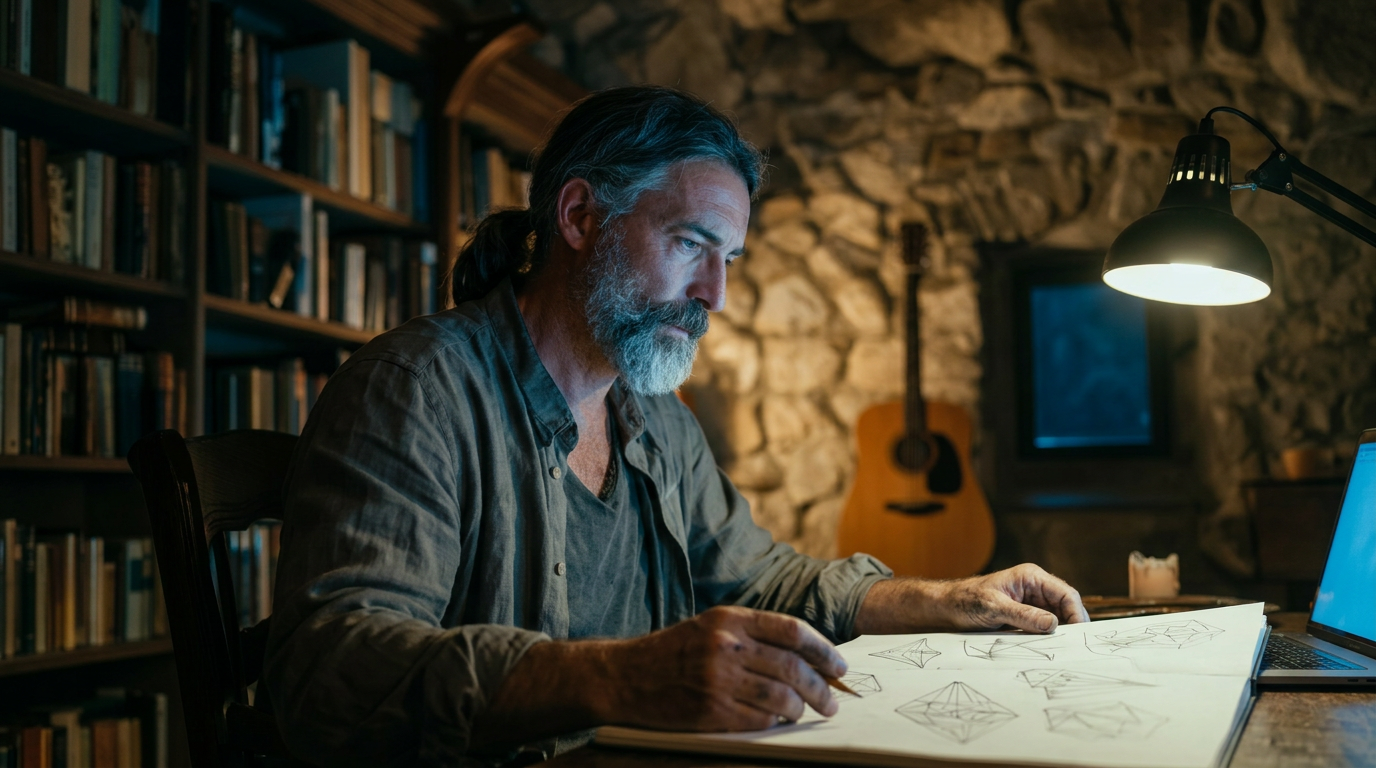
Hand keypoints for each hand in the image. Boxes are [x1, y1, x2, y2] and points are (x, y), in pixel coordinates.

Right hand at [600, 606, 846, 730]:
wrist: (624, 675)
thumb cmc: (672, 652)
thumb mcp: (711, 627)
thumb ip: (752, 635)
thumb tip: (803, 656)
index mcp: (729, 619)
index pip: (792, 631)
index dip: (823, 650)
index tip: (839, 666)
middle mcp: (726, 645)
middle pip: (792, 667)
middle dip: (821, 687)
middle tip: (832, 701)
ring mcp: (718, 678)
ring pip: (781, 696)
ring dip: (802, 708)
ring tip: (807, 712)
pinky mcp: (710, 710)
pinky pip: (759, 720)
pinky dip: (775, 723)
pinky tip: (778, 722)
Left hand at [854, 563, 1087, 634]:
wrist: (947, 607)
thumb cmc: (967, 600)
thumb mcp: (994, 608)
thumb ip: (1024, 615)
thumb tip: (1053, 625)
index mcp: (1031, 577)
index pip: (1066, 593)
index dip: (1075, 613)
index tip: (1077, 634)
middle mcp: (1034, 588)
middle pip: (1065, 607)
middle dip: (1071, 625)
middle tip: (1073, 648)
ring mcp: (1031, 602)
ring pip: (1056, 619)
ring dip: (1059, 633)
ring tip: (1061, 650)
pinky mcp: (1025, 616)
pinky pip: (1043, 627)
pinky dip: (1047, 638)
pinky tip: (1047, 649)